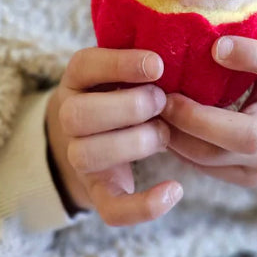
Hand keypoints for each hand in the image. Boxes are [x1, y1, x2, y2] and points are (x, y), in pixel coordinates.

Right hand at [45, 47, 182, 226]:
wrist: (99, 138)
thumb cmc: (126, 92)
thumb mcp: (126, 70)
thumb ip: (144, 62)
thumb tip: (188, 48)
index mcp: (77, 79)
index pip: (85, 65)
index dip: (120, 64)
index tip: (158, 65)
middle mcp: (69, 116)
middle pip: (79, 114)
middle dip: (128, 107)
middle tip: (162, 101)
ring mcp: (80, 157)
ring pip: (89, 155)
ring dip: (134, 143)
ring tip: (164, 133)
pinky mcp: (99, 193)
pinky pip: (112, 209)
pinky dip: (144, 205)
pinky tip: (174, 190)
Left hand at [160, 35, 256, 186]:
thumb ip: (252, 18)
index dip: (249, 56)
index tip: (217, 46)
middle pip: (247, 134)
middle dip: (198, 120)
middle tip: (164, 97)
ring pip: (220, 159)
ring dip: (179, 137)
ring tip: (150, 112)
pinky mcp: (252, 177)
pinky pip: (211, 169)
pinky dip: (181, 150)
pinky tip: (159, 127)